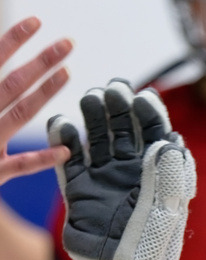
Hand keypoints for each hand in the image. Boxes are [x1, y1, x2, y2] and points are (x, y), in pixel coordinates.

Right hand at [0, 17, 72, 185]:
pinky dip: (42, 159)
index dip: (13, 40)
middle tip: (67, 43)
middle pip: (12, 83)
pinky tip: (65, 150)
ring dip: (44, 93)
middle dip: (40, 61)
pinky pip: (20, 166)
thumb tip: (13, 86)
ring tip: (68, 72)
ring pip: (18, 115)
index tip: (35, 22)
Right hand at [46, 78, 196, 259]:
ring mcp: (103, 177)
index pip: (155, 133)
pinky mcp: (79, 188)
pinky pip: (69, 157)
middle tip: (112, 91)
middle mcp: (130, 171)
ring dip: (93, 114)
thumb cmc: (150, 248)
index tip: (143, 100)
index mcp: (157, 175)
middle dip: (119, 105)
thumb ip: (169, 176)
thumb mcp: (167, 214)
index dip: (149, 113)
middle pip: (124, 127)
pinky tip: (64, 124)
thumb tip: (169, 140)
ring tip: (91, 99)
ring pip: (97, 135)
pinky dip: (64, 138)